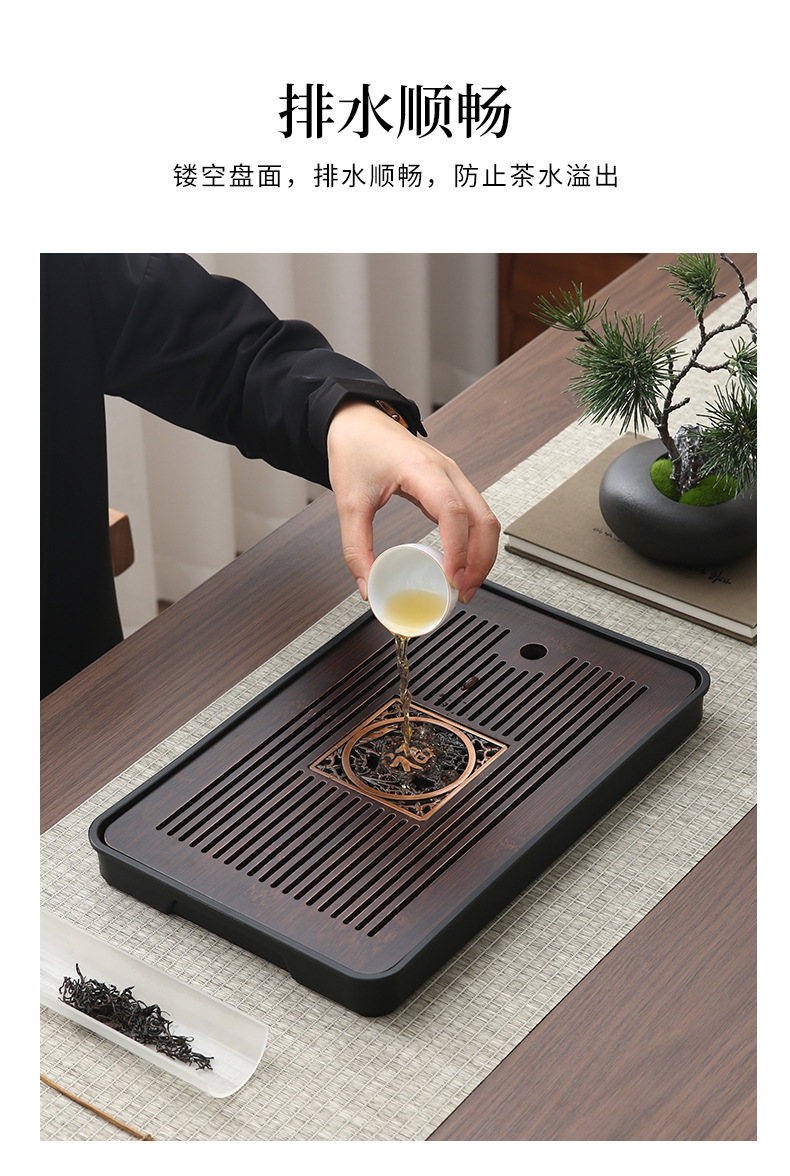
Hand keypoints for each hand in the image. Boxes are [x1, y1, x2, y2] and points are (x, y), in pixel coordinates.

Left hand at [327, 400, 499, 603]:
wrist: (358, 422)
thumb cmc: (356, 449)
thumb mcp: (349, 502)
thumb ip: (355, 547)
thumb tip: (367, 584)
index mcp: (421, 469)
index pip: (453, 512)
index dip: (458, 549)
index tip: (450, 577)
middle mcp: (446, 471)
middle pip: (483, 519)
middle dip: (480, 560)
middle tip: (464, 591)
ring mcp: (453, 477)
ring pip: (486, 518)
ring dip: (483, 554)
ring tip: (466, 585)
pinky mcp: (451, 485)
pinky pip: (476, 516)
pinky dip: (476, 543)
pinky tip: (463, 564)